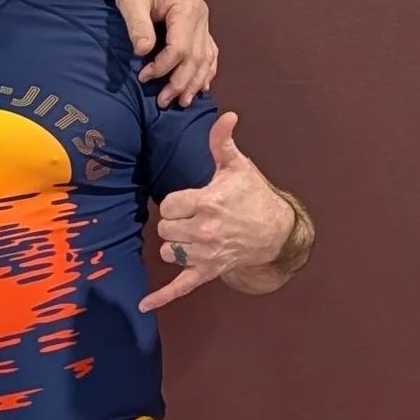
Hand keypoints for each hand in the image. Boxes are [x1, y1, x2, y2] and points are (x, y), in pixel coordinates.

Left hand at [112, 0, 217, 107]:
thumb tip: (143, 52)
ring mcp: (204, 22)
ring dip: (195, 82)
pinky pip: (210, 52)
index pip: (180, 48)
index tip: (143, 77)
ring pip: (206, 58)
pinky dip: (206, 71)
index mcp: (186, 8)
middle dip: (181, 82)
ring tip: (182, 102)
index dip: (163, 67)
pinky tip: (201, 87)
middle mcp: (201, 16)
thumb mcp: (131, 1)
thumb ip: (138, 26)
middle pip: (196, 57)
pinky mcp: (200, 27)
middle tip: (163, 102)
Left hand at [140, 114, 290, 313]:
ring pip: (168, 251)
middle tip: (191, 217)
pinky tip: (144, 305)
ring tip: (191, 236)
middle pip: (164, 228)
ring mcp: (205, 254)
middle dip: (173, 222)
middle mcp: (205, 231)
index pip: (168, 205)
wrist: (275, 231)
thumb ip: (222, 143)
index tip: (187, 200)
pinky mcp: (207, 272)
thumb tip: (226, 114)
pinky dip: (161, 297)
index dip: (174, 202)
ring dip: (174, 244)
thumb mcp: (237, 167)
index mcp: (208, 203)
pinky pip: (180, 287)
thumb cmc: (252, 196)